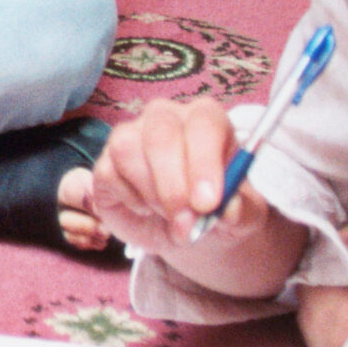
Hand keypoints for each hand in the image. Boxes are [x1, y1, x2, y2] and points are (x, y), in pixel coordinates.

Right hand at [88, 97, 269, 253]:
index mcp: (206, 119)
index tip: (208, 203)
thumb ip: (240, 210)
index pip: (204, 123)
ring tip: (171, 217)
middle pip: (161, 134)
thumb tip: (229, 208)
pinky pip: (109, 173)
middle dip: (173, 184)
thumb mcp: (241, 216)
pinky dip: (130, 199)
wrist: (189, 228)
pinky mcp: (106, 161)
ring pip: (127, 149)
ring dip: (152, 193)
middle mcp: (166, 117)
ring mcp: (131, 135)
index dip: (204, 162)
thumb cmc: (217, 211)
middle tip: (187, 222)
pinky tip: (147, 209)